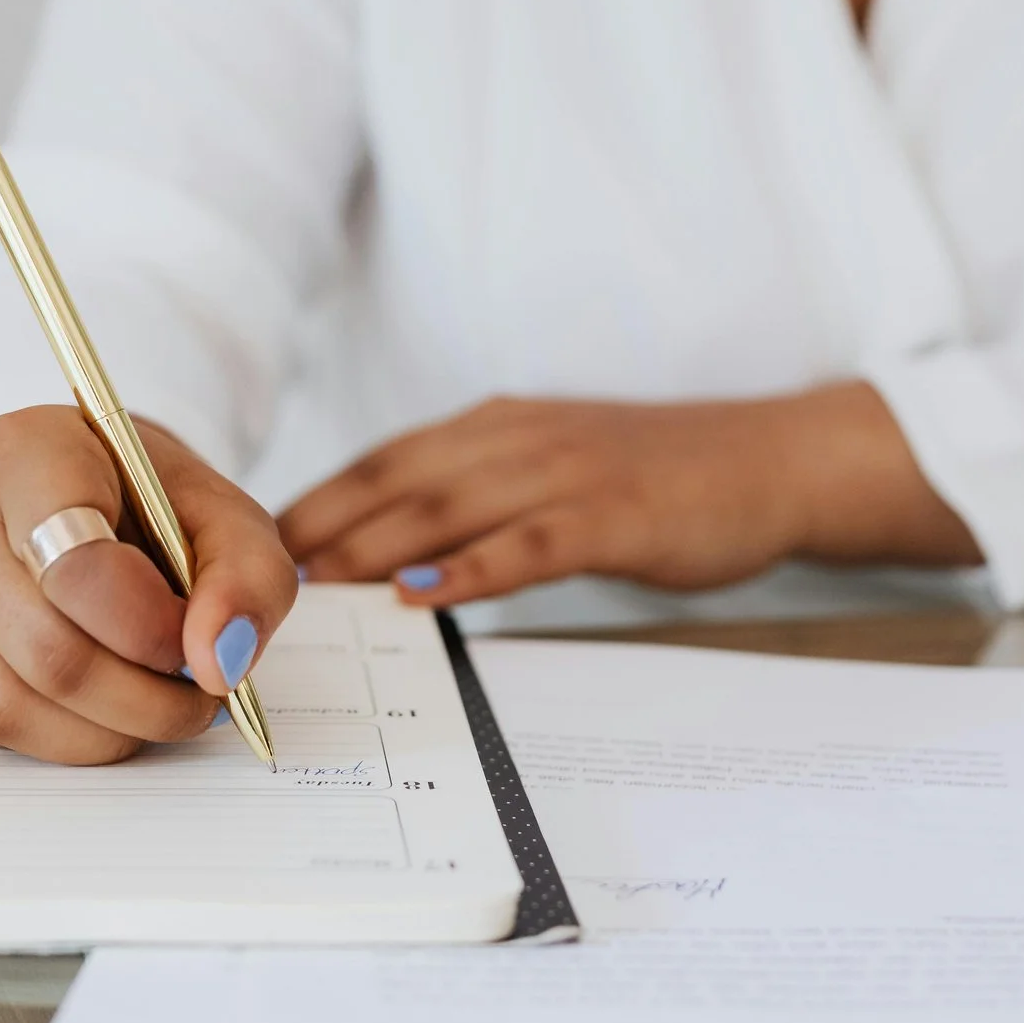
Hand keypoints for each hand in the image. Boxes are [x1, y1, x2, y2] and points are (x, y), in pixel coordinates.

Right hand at [0, 406, 297, 763]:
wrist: (68, 493)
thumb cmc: (144, 505)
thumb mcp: (222, 516)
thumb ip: (248, 577)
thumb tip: (223, 664)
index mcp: (28, 451)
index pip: (75, 564)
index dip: (149, 629)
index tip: (197, 647)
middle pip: (47, 652)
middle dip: (143, 700)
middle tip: (194, 698)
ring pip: (5, 705)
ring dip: (103, 733)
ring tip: (152, 708)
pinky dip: (57, 737)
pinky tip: (94, 707)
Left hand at [276, 384, 979, 605]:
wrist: (770, 461)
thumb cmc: (657, 478)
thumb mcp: (552, 470)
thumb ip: (480, 496)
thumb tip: (396, 553)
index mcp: (496, 427)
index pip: (382, 460)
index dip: (315, 500)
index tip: (252, 545)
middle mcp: (518, 438)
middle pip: (395, 482)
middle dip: (320, 529)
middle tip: (255, 578)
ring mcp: (565, 474)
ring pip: (446, 508)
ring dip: (370, 548)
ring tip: (311, 587)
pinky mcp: (612, 517)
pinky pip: (528, 543)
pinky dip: (470, 569)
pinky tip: (421, 596)